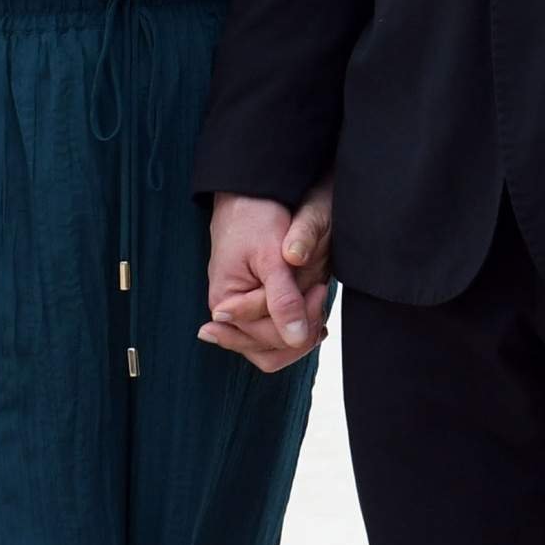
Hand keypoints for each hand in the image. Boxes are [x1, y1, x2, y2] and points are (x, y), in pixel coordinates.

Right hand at [197, 189, 330, 371]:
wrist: (249, 194)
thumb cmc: (255, 218)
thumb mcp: (272, 258)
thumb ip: (283, 301)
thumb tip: (296, 340)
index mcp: (226, 304)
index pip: (268, 338)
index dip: (299, 320)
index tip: (318, 288)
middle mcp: (230, 315)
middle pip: (268, 351)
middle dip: (299, 331)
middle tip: (319, 295)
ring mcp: (242, 312)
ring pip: (273, 346)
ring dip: (299, 329)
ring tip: (317, 299)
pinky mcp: (254, 305)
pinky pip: (274, 331)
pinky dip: (296, 324)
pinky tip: (312, 309)